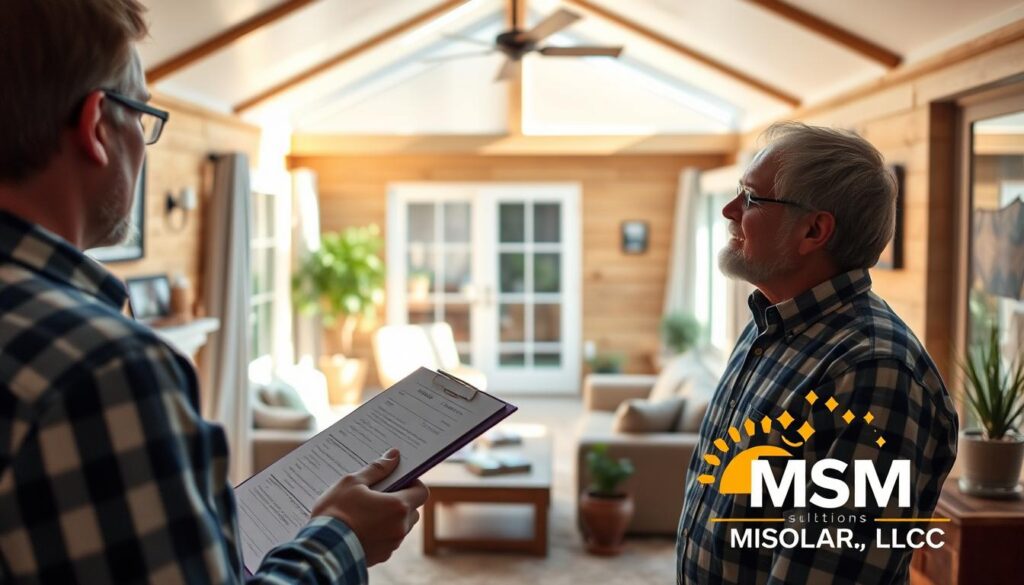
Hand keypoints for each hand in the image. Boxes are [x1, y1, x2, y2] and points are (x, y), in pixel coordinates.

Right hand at [311, 448, 429, 565]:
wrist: (322, 548)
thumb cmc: (336, 512)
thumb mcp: (353, 482)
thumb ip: (377, 468)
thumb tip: (394, 455)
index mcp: (398, 507)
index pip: (422, 492)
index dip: (413, 483)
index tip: (398, 480)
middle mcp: (400, 528)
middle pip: (413, 510)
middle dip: (401, 501)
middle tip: (380, 494)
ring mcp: (391, 544)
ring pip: (401, 527)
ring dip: (391, 518)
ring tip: (368, 511)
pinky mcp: (381, 556)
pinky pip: (388, 540)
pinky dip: (381, 533)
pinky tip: (362, 527)